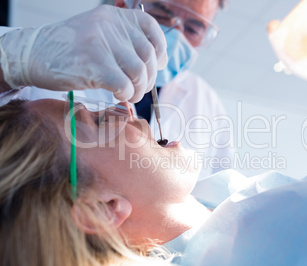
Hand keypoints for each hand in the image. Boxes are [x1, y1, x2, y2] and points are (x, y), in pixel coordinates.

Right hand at [0, 5, 167, 101]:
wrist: (32, 53)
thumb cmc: (68, 49)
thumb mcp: (99, 34)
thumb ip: (126, 42)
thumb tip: (159, 63)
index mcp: (114, 16)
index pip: (151, 28)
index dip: (160, 50)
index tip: (158, 65)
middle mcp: (110, 26)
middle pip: (148, 56)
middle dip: (148, 78)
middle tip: (138, 88)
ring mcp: (101, 44)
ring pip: (139, 72)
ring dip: (138, 90)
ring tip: (129, 95)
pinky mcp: (94, 65)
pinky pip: (124, 85)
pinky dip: (126, 95)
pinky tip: (118, 95)